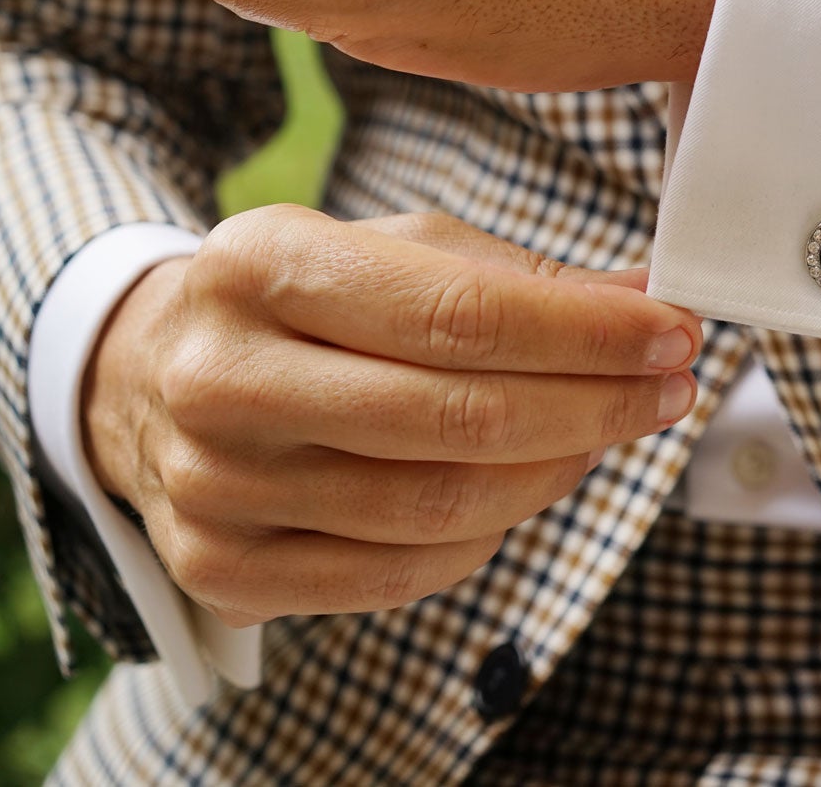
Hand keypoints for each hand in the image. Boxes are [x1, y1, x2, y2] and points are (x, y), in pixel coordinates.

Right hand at [80, 206, 701, 625]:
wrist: (145, 377)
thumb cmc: (302, 302)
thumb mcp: (389, 247)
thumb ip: (516, 275)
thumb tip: (646, 301)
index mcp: (259, 263)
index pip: (460, 313)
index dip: (586, 334)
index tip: (674, 331)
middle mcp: (222, 376)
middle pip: (457, 419)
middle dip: (594, 405)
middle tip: (668, 388)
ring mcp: (214, 485)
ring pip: (439, 506)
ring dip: (557, 470)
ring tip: (605, 432)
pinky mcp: (223, 569)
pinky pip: (402, 573)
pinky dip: (491, 532)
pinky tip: (529, 485)